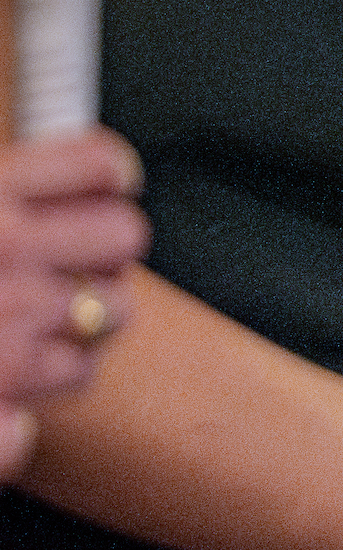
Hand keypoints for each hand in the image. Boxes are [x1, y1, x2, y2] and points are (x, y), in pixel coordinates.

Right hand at [0, 129, 147, 475]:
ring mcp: (10, 319)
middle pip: (124, 237)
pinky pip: (73, 376)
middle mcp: (2, 248)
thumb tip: (106, 172)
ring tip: (33, 319)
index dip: (110, 175)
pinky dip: (46, 382)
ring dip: (83, 320)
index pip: (97, 164)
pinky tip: (10, 373)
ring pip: (111, 312)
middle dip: (103, 250)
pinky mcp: (3, 385)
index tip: (110, 185)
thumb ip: (4, 187)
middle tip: (70, 260)